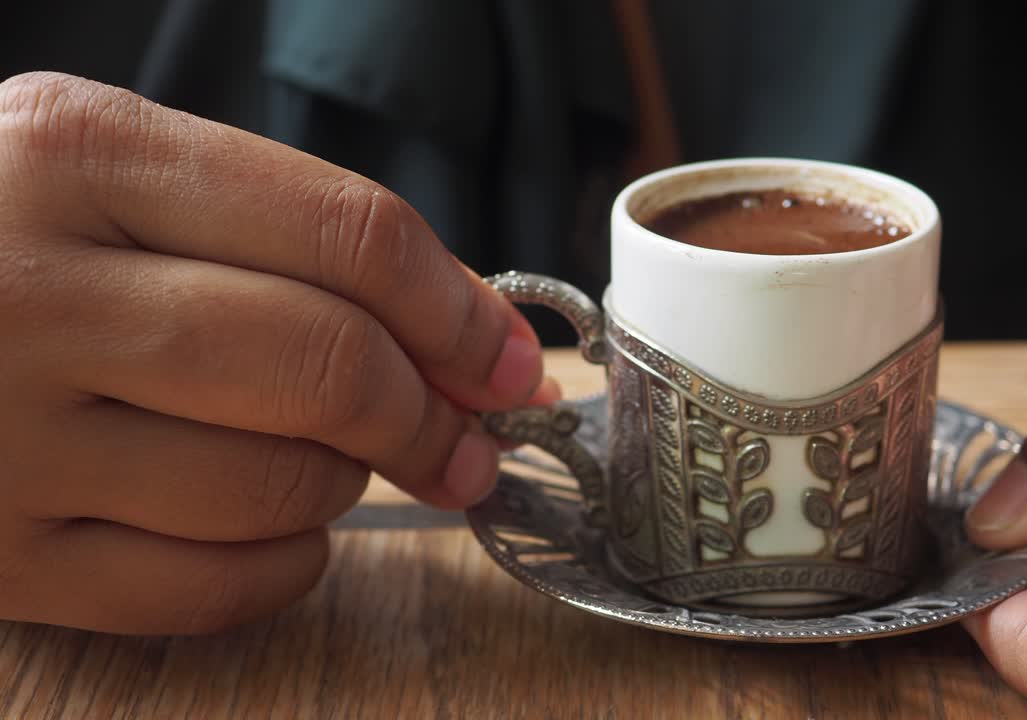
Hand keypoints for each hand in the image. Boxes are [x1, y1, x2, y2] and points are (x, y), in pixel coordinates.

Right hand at [0, 73, 545, 633]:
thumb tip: (466, 333)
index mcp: (76, 153)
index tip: (511, 360)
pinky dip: (283, 563)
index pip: (346, 234)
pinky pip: (209, 588)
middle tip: (465, 439)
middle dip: (431, 415)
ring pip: (280, 484)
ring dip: (345, 481)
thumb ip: (276, 228)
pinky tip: (271, 524)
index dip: (461, 309)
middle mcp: (27, 289)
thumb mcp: (103, 169)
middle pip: (327, 365)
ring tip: (321, 455)